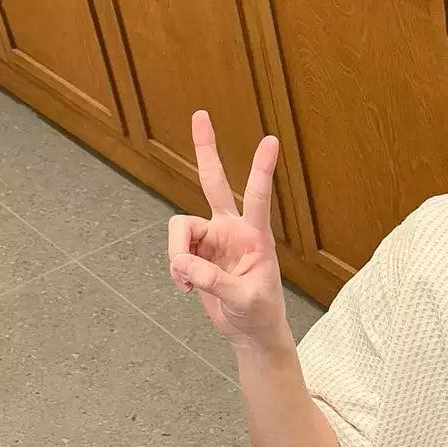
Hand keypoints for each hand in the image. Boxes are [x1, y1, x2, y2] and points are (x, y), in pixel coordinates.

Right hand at [167, 111, 287, 348]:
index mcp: (255, 236)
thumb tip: (183, 264)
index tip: (271, 140)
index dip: (262, 169)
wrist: (250, 331)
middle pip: (213, 181)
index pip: (257, 196)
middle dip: (206, 149)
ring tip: (188, 283)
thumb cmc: (259, 313)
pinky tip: (187, 286)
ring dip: (177, 257)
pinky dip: (176, 270)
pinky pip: (175, 251)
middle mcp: (232, 229)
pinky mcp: (196, 252)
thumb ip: (214, 281)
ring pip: (179, 229)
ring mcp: (212, 238)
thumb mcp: (244, 299)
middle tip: (200, 115)